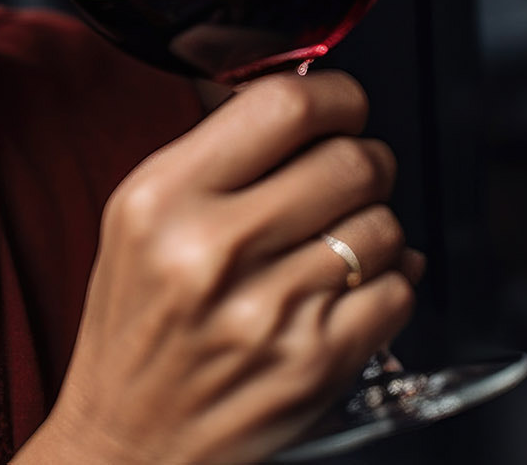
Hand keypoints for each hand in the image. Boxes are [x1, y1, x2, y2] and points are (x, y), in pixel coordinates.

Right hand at [20, 72, 421, 464]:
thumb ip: (215, 153)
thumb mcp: (139, 219)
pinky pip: (398, 290)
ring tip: (333, 247)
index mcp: (163, 199)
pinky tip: (346, 293)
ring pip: (384, 225)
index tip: (340, 106)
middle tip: (346, 179)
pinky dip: (386, 285)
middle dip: (364, 163)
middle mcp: (213, 250)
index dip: (335, 96)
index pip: (285, 106)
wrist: (128, 443)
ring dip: (373, 229)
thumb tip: (308, 97)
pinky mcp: (316, 364)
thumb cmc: (137, 327)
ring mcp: (270, 311)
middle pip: (351, 160)